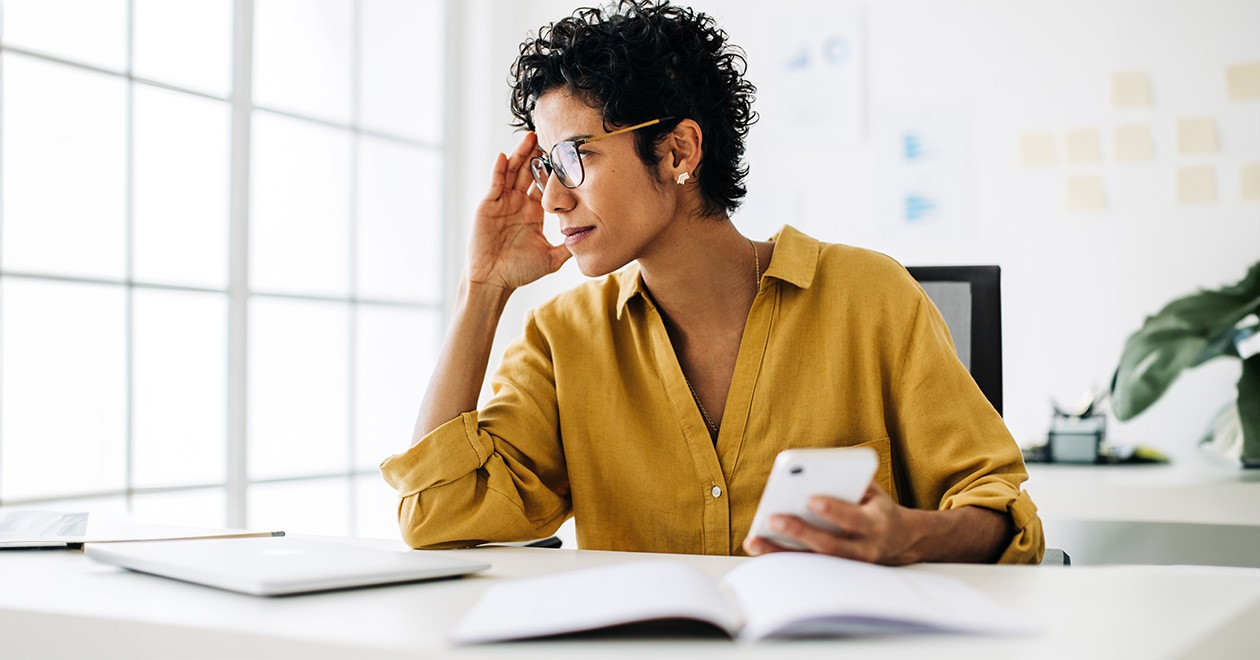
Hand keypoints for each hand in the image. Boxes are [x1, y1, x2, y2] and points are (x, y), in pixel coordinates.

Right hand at [466, 132, 571, 290]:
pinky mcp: (488, 205)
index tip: (566, 154)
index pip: (545, 184)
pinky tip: (505, 156)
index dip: (554, 170)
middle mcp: (518, 202)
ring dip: (520, 154)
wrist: (494, 281)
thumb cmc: (519, 271)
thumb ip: (568, 248)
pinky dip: (499, 170)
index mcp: (533, 211)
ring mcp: (502, 202)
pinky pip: (495, 184)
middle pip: (529, 172)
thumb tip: (592, 242)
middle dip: (537, 154)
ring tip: (529, 136)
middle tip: (550, 134)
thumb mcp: (551, 258)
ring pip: (512, 172)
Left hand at [743, 483, 918, 564]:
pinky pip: (806, 568)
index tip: (810, 499)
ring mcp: (849, 566)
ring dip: (781, 552)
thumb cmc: (877, 508)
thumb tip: (816, 474)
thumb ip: (850, 483)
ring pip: (812, 562)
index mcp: (876, 524)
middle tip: (773, 518)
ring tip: (754, 540)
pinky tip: (760, 547)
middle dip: (800, 532)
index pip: (854, 518)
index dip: (834, 510)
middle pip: (829, 545)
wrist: (902, 541)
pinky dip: (782, 558)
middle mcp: (865, 549)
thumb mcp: (873, 492)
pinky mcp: (835, 574)